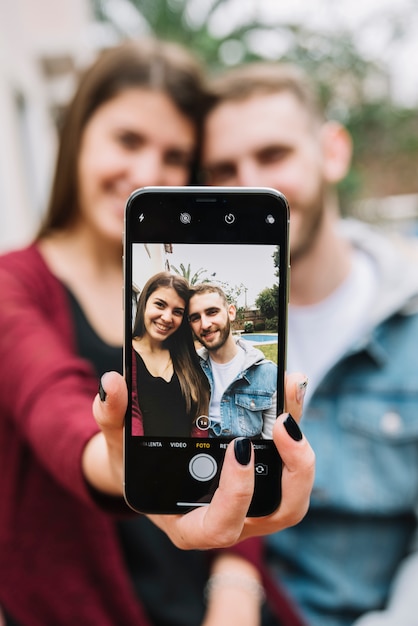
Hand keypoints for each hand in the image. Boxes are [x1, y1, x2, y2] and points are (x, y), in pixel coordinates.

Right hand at [87, 371, 314, 548]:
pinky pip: (290, 468)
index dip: (237, 494)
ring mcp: (252, 507)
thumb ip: (111, 417)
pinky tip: (287, 390)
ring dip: (301, 451)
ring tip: (291, 400)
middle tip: (284, 422)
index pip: (221, 526)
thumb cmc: (136, 468)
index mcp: (192, 525)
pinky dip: (295, 434)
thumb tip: (111, 383)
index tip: (240, 447)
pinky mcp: (264, 485)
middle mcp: (231, 522)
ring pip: (293, 496)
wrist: (151, 475)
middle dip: (292, 470)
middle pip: (279, 514)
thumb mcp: (119, 445)